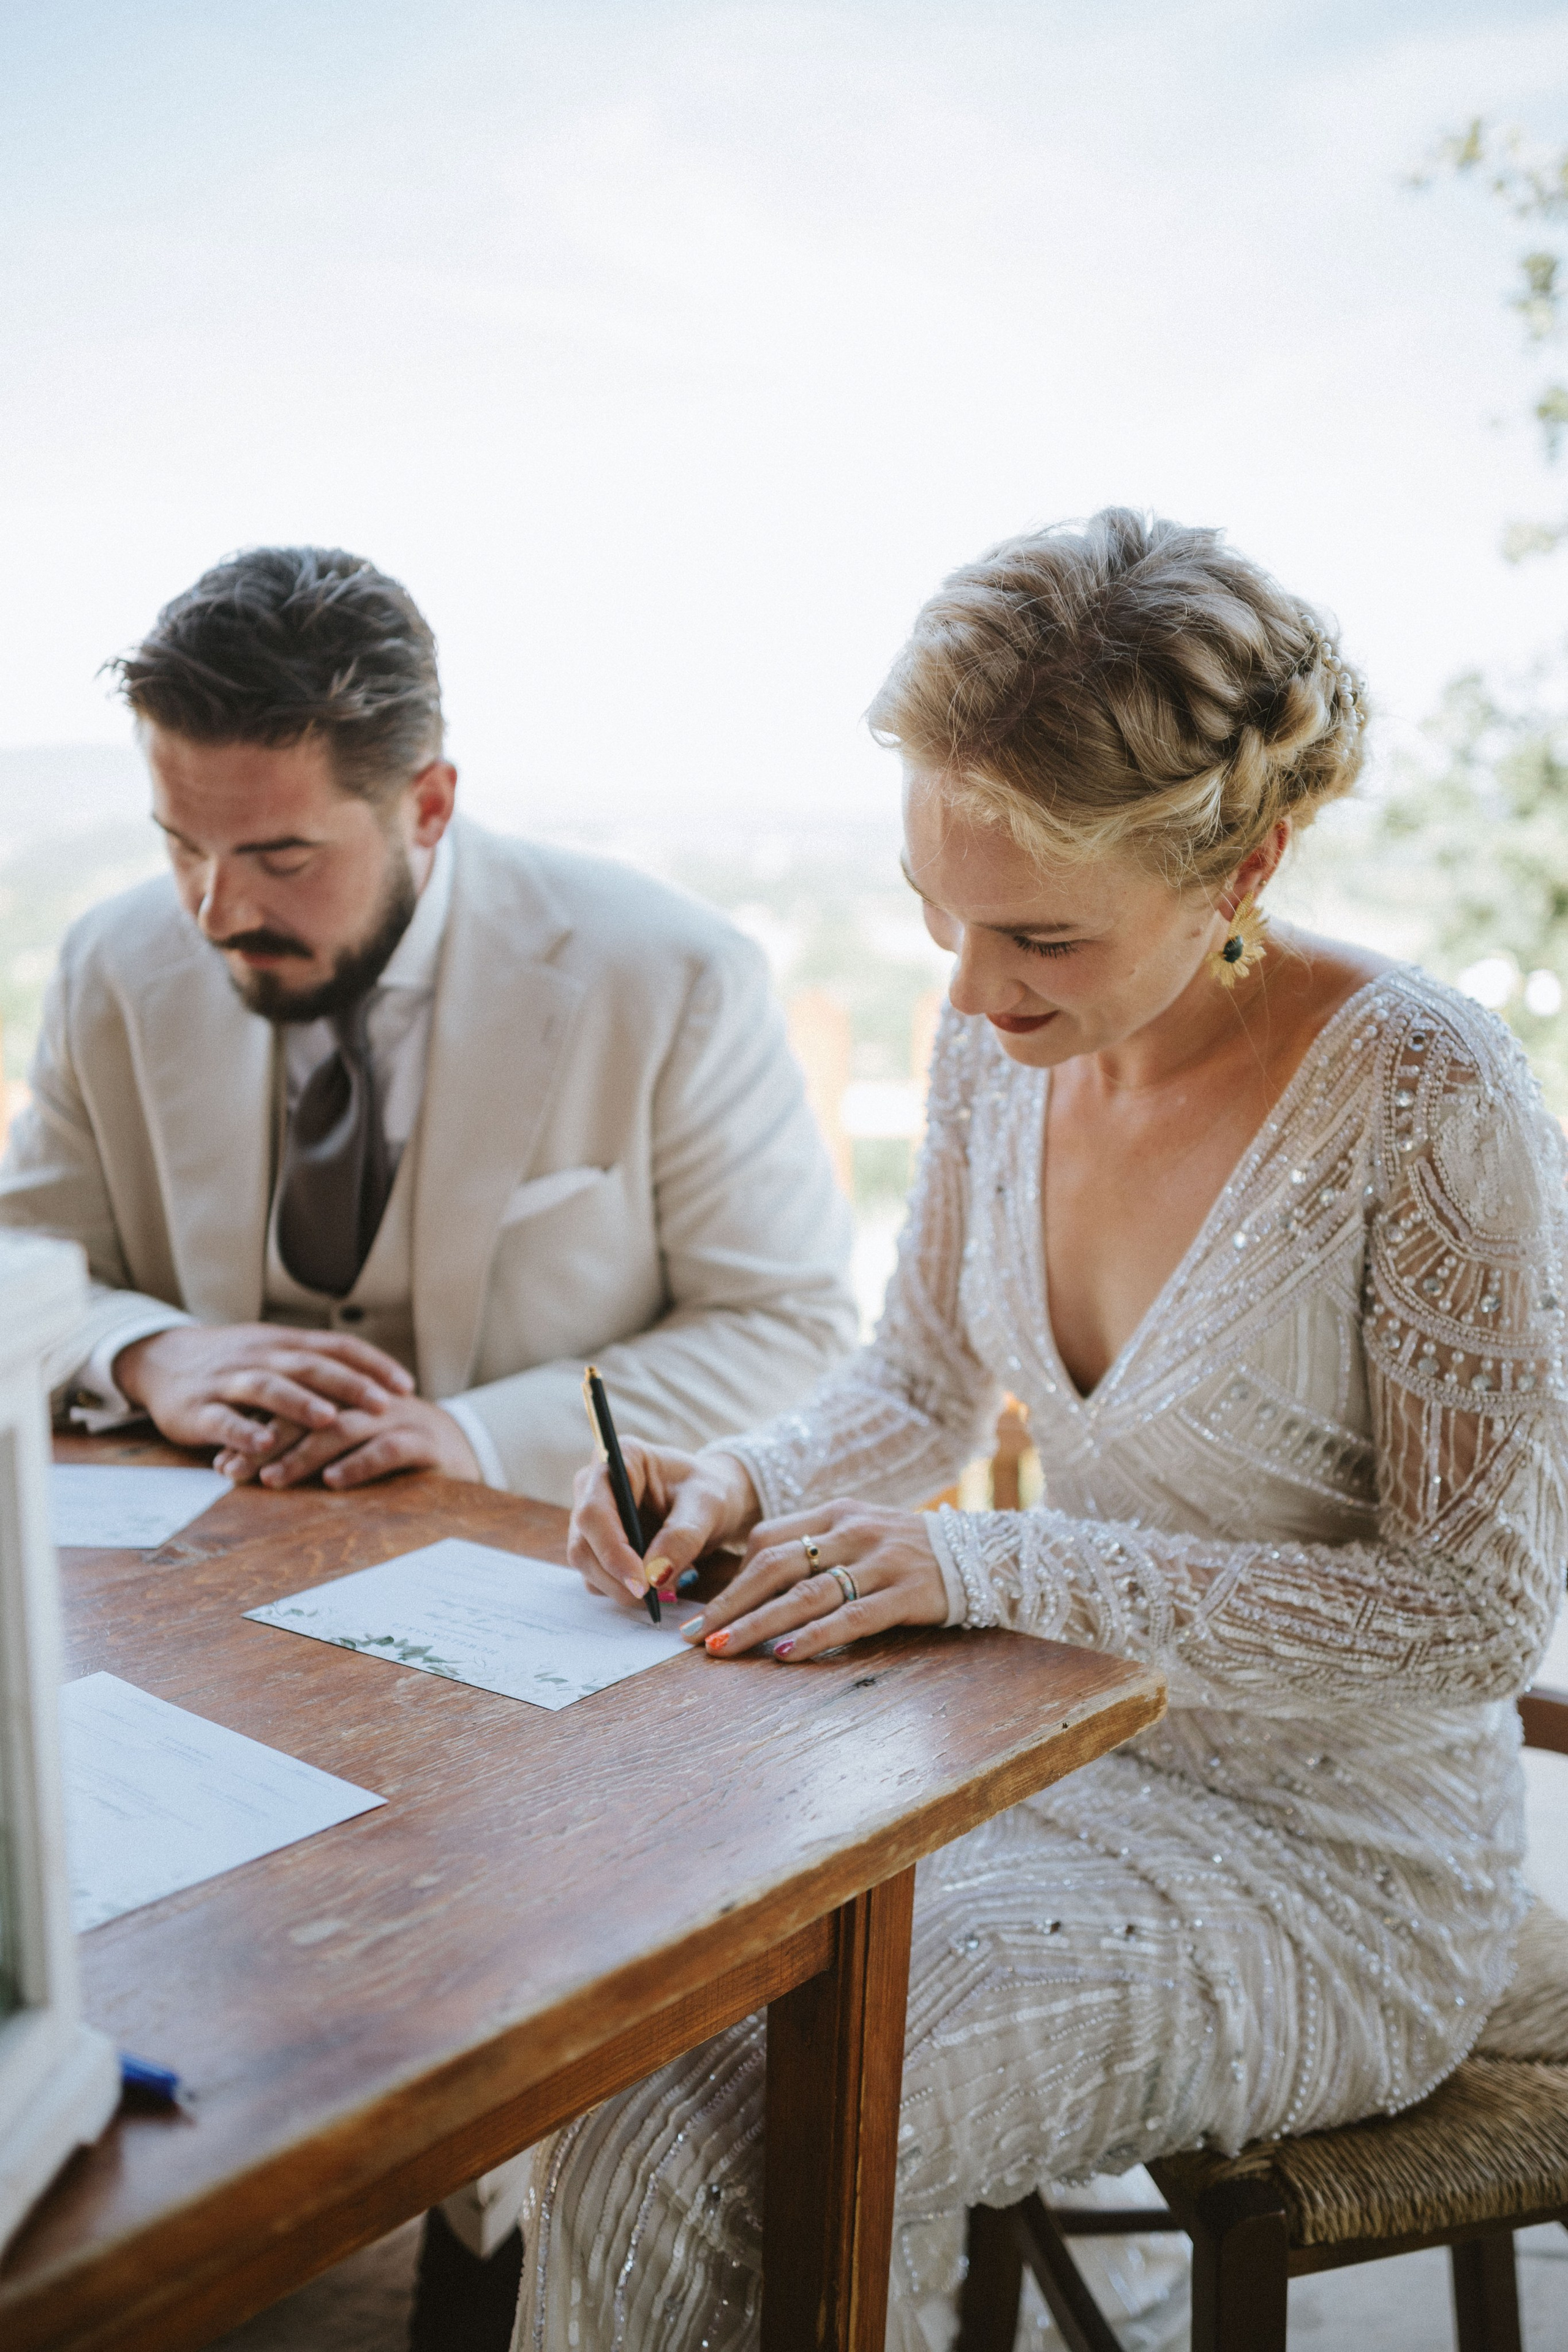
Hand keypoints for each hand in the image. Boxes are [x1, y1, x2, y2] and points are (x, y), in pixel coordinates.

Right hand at [115, 1323, 414, 1460]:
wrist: (159, 1359)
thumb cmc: (233, 1362)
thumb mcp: (275, 1353)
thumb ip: (317, 1364)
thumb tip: (376, 1382)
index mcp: (283, 1343)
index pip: (336, 1346)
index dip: (371, 1364)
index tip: (405, 1385)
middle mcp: (259, 1357)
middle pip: (308, 1365)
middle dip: (347, 1384)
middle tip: (382, 1404)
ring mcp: (227, 1382)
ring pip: (266, 1387)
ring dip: (298, 1403)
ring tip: (328, 1420)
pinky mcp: (198, 1410)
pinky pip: (222, 1420)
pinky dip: (242, 1432)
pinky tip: (262, 1446)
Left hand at [214, 1394, 481, 1490]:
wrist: (461, 1449)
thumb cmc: (389, 1449)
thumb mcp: (344, 1441)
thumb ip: (302, 1445)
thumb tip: (240, 1464)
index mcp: (344, 1394)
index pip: (291, 1404)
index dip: (254, 1430)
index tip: (221, 1460)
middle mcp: (368, 1400)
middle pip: (310, 1413)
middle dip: (268, 1442)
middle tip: (234, 1470)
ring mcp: (397, 1418)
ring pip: (343, 1428)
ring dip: (303, 1454)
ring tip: (273, 1479)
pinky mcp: (425, 1441)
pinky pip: (389, 1449)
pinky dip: (359, 1464)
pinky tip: (333, 1481)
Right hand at [568, 1445, 760, 1604]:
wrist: (710, 1501)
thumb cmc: (709, 1492)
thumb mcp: (708, 1506)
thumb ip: (683, 1537)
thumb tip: (654, 1576)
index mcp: (619, 1459)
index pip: (595, 1512)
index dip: (612, 1551)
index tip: (642, 1583)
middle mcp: (594, 1485)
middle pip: (583, 1543)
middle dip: (618, 1578)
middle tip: (657, 1597)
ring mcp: (591, 1517)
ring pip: (587, 1565)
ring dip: (623, 1587)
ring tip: (669, 1583)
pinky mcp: (596, 1544)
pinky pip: (598, 1577)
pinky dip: (626, 1589)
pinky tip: (658, 1582)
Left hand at [679, 1501, 947, 1661]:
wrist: (984, 1553)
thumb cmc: (909, 1552)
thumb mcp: (860, 1534)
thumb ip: (815, 1548)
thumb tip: (754, 1581)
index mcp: (835, 1513)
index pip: (767, 1540)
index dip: (730, 1576)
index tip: (701, 1610)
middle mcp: (853, 1530)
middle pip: (776, 1566)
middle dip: (731, 1603)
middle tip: (696, 1636)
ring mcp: (881, 1560)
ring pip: (807, 1594)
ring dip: (760, 1624)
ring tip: (726, 1649)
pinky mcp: (907, 1592)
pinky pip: (853, 1616)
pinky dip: (817, 1636)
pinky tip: (787, 1655)